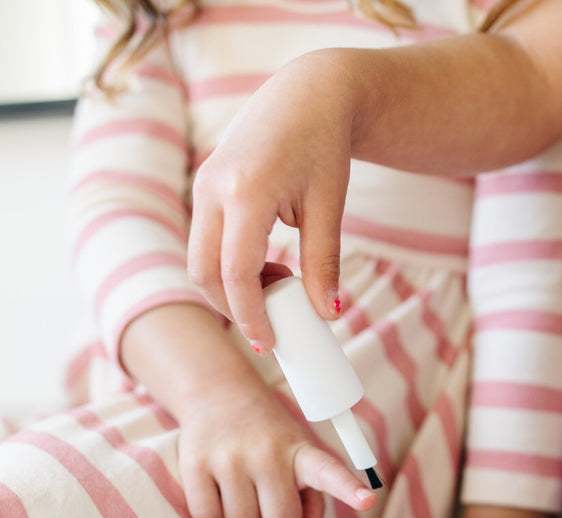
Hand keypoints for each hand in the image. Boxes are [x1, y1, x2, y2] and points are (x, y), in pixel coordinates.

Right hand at [177, 377, 374, 517]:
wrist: (219, 395)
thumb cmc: (269, 439)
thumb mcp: (299, 461)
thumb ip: (313, 502)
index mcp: (302, 453)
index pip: (328, 473)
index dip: (348, 489)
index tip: (367, 500)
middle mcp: (267, 453)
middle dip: (274, 517)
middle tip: (266, 490)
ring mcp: (230, 457)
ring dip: (242, 515)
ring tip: (240, 483)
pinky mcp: (194, 463)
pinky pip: (208, 517)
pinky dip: (213, 513)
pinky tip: (216, 486)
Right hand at [188, 50, 352, 350]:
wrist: (308, 96)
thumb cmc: (323, 146)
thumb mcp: (329, 207)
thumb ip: (325, 263)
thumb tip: (328, 315)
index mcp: (246, 191)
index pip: (235, 273)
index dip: (250, 317)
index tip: (270, 345)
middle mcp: (213, 187)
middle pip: (204, 272)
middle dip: (233, 308)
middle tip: (273, 326)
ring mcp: (204, 185)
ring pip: (200, 260)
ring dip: (233, 288)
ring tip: (282, 285)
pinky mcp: (206, 188)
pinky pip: (206, 243)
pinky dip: (231, 267)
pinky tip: (270, 268)